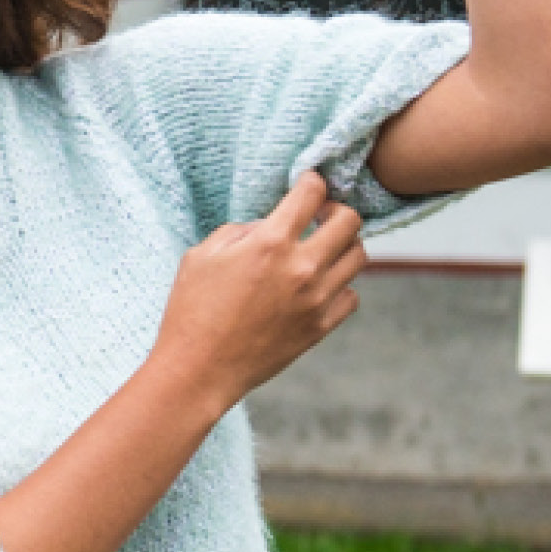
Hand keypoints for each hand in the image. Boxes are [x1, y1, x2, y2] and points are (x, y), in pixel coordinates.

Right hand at [150, 171, 367, 408]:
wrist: (199, 370)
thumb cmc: (192, 311)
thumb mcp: (201, 256)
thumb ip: (239, 231)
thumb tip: (266, 226)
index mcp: (270, 243)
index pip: (311, 193)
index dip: (312, 181)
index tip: (308, 183)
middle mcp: (302, 267)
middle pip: (349, 221)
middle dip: (336, 210)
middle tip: (320, 216)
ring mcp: (316, 299)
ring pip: (358, 257)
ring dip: (343, 246)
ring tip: (323, 250)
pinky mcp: (320, 327)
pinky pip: (352, 296)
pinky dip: (341, 286)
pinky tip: (319, 286)